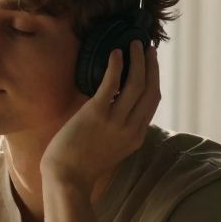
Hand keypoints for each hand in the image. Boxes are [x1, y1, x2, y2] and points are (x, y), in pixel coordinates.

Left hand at [41, 41, 159, 192]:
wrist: (65, 178)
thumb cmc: (81, 164)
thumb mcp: (111, 148)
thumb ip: (119, 129)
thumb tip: (116, 105)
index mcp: (136, 137)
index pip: (152, 102)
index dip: (154, 79)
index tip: (152, 64)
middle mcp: (131, 128)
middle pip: (150, 90)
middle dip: (151, 66)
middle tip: (149, 47)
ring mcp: (116, 121)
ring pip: (136, 83)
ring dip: (138, 60)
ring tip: (134, 43)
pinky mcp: (97, 114)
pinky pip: (112, 84)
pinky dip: (116, 66)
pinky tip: (115, 53)